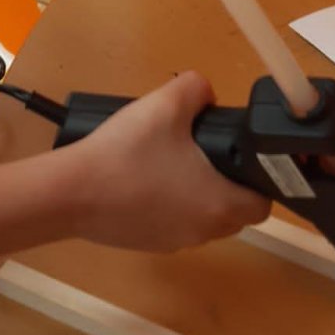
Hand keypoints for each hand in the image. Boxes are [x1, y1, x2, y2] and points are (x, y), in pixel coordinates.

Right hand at [67, 71, 269, 252]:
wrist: (71, 192)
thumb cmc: (126, 152)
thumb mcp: (164, 105)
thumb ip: (197, 89)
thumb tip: (206, 93)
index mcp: (220, 204)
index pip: (262, 204)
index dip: (258, 180)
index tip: (239, 157)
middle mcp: (203, 231)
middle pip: (234, 213)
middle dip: (227, 184)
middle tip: (205, 152)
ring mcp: (174, 242)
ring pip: (202, 219)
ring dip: (197, 195)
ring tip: (171, 161)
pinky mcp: (147, 244)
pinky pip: (172, 224)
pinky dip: (168, 205)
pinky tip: (144, 178)